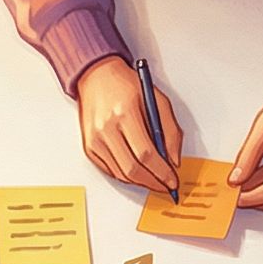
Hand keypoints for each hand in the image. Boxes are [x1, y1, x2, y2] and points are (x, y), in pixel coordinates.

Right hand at [73, 56, 181, 193]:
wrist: (97, 77)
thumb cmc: (127, 86)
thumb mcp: (158, 100)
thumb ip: (170, 130)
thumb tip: (173, 160)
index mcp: (125, 113)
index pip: (146, 153)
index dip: (162, 172)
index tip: (172, 180)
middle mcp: (106, 128)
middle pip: (132, 168)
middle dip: (152, 182)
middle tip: (165, 185)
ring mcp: (95, 140)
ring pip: (121, 173)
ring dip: (140, 181)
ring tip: (154, 180)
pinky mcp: (89, 147)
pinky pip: (110, 171)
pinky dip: (126, 176)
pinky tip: (138, 173)